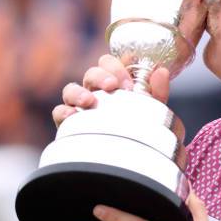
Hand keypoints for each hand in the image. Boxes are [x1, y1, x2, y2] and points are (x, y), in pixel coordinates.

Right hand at [52, 54, 169, 127]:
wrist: (127, 157)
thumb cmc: (137, 128)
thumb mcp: (151, 110)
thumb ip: (158, 91)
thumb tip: (161, 71)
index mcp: (113, 83)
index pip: (110, 63)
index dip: (118, 66)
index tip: (129, 81)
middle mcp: (95, 91)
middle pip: (92, 72)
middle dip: (102, 75)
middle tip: (113, 86)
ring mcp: (79, 106)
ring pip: (71, 88)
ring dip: (79, 92)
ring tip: (90, 101)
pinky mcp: (68, 123)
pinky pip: (59, 112)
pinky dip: (63, 111)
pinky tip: (73, 116)